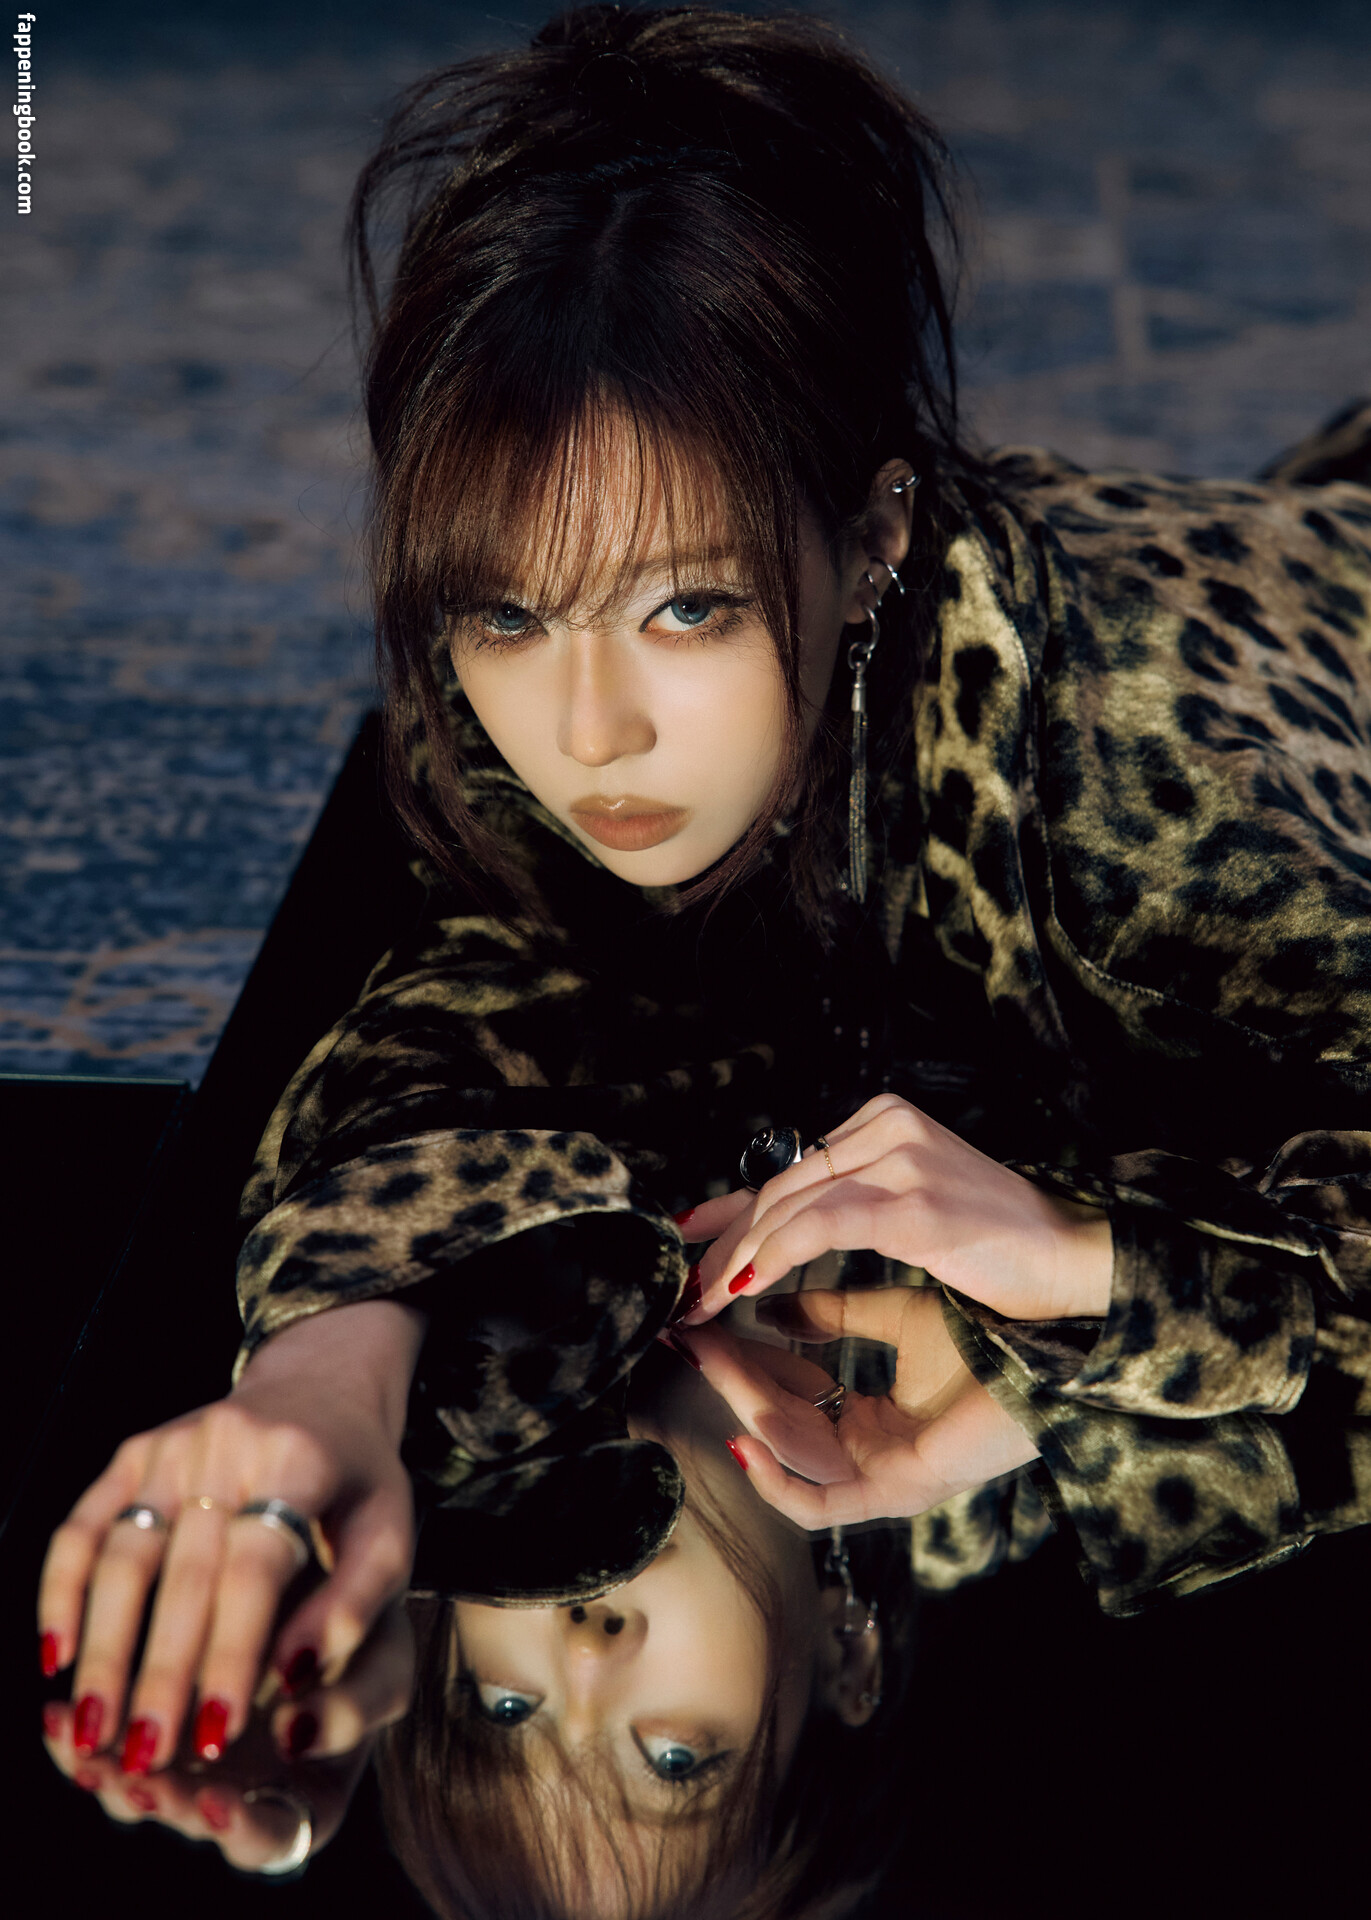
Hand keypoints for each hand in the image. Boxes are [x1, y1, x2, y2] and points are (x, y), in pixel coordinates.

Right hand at [37, 1298, 424, 1777]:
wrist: (321, 1390)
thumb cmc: (358, 1485)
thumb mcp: (390, 1536)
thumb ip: (356, 1607)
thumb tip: (298, 1676)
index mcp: (300, 1461)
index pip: (255, 1569)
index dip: (233, 1654)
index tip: (219, 1733)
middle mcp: (229, 1444)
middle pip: (185, 1573)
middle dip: (162, 1675)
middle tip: (148, 1755)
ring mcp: (174, 1445)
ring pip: (122, 1555)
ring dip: (104, 1649)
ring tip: (95, 1729)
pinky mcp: (134, 1451)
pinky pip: (83, 1527)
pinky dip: (61, 1590)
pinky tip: (58, 1654)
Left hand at [41, 1600, 414, 1869]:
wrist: (333, 1573)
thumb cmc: (371, 1632)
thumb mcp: (384, 1665)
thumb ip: (355, 1700)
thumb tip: (295, 1726)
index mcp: (313, 1793)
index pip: (274, 1835)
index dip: (245, 1827)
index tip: (222, 1803)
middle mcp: (249, 1790)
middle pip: (195, 1821)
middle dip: (164, 1802)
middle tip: (143, 1783)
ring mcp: (198, 1763)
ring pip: (144, 1790)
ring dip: (110, 1775)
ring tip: (86, 1750)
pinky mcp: (154, 1720)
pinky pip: (111, 1747)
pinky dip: (79, 1737)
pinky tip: (55, 1715)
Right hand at [678, 1287, 1038, 1526]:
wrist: (1046, 1347)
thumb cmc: (986, 1336)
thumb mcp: (891, 1315)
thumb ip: (832, 1316)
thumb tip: (769, 1304)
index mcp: (869, 1421)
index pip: (788, 1394)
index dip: (744, 1358)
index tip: (708, 1318)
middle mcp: (870, 1455)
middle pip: (778, 1424)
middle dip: (729, 1378)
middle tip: (691, 1333)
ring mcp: (882, 1477)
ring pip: (790, 1456)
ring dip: (742, 1407)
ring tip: (714, 1358)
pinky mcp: (898, 1492)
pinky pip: (820, 1508)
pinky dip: (777, 1483)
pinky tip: (745, 1439)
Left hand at [679, 1094, 1111, 1324]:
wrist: (1072, 1259)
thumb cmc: (995, 1244)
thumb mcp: (909, 1206)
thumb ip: (843, 1205)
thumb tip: (772, 1230)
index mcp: (885, 1120)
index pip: (788, 1167)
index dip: (726, 1208)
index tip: (682, 1239)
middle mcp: (887, 1127)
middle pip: (780, 1187)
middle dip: (724, 1244)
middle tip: (685, 1291)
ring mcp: (902, 1161)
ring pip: (789, 1206)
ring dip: (736, 1260)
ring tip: (703, 1302)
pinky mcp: (914, 1205)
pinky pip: (820, 1227)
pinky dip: (773, 1256)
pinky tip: (745, 1286)